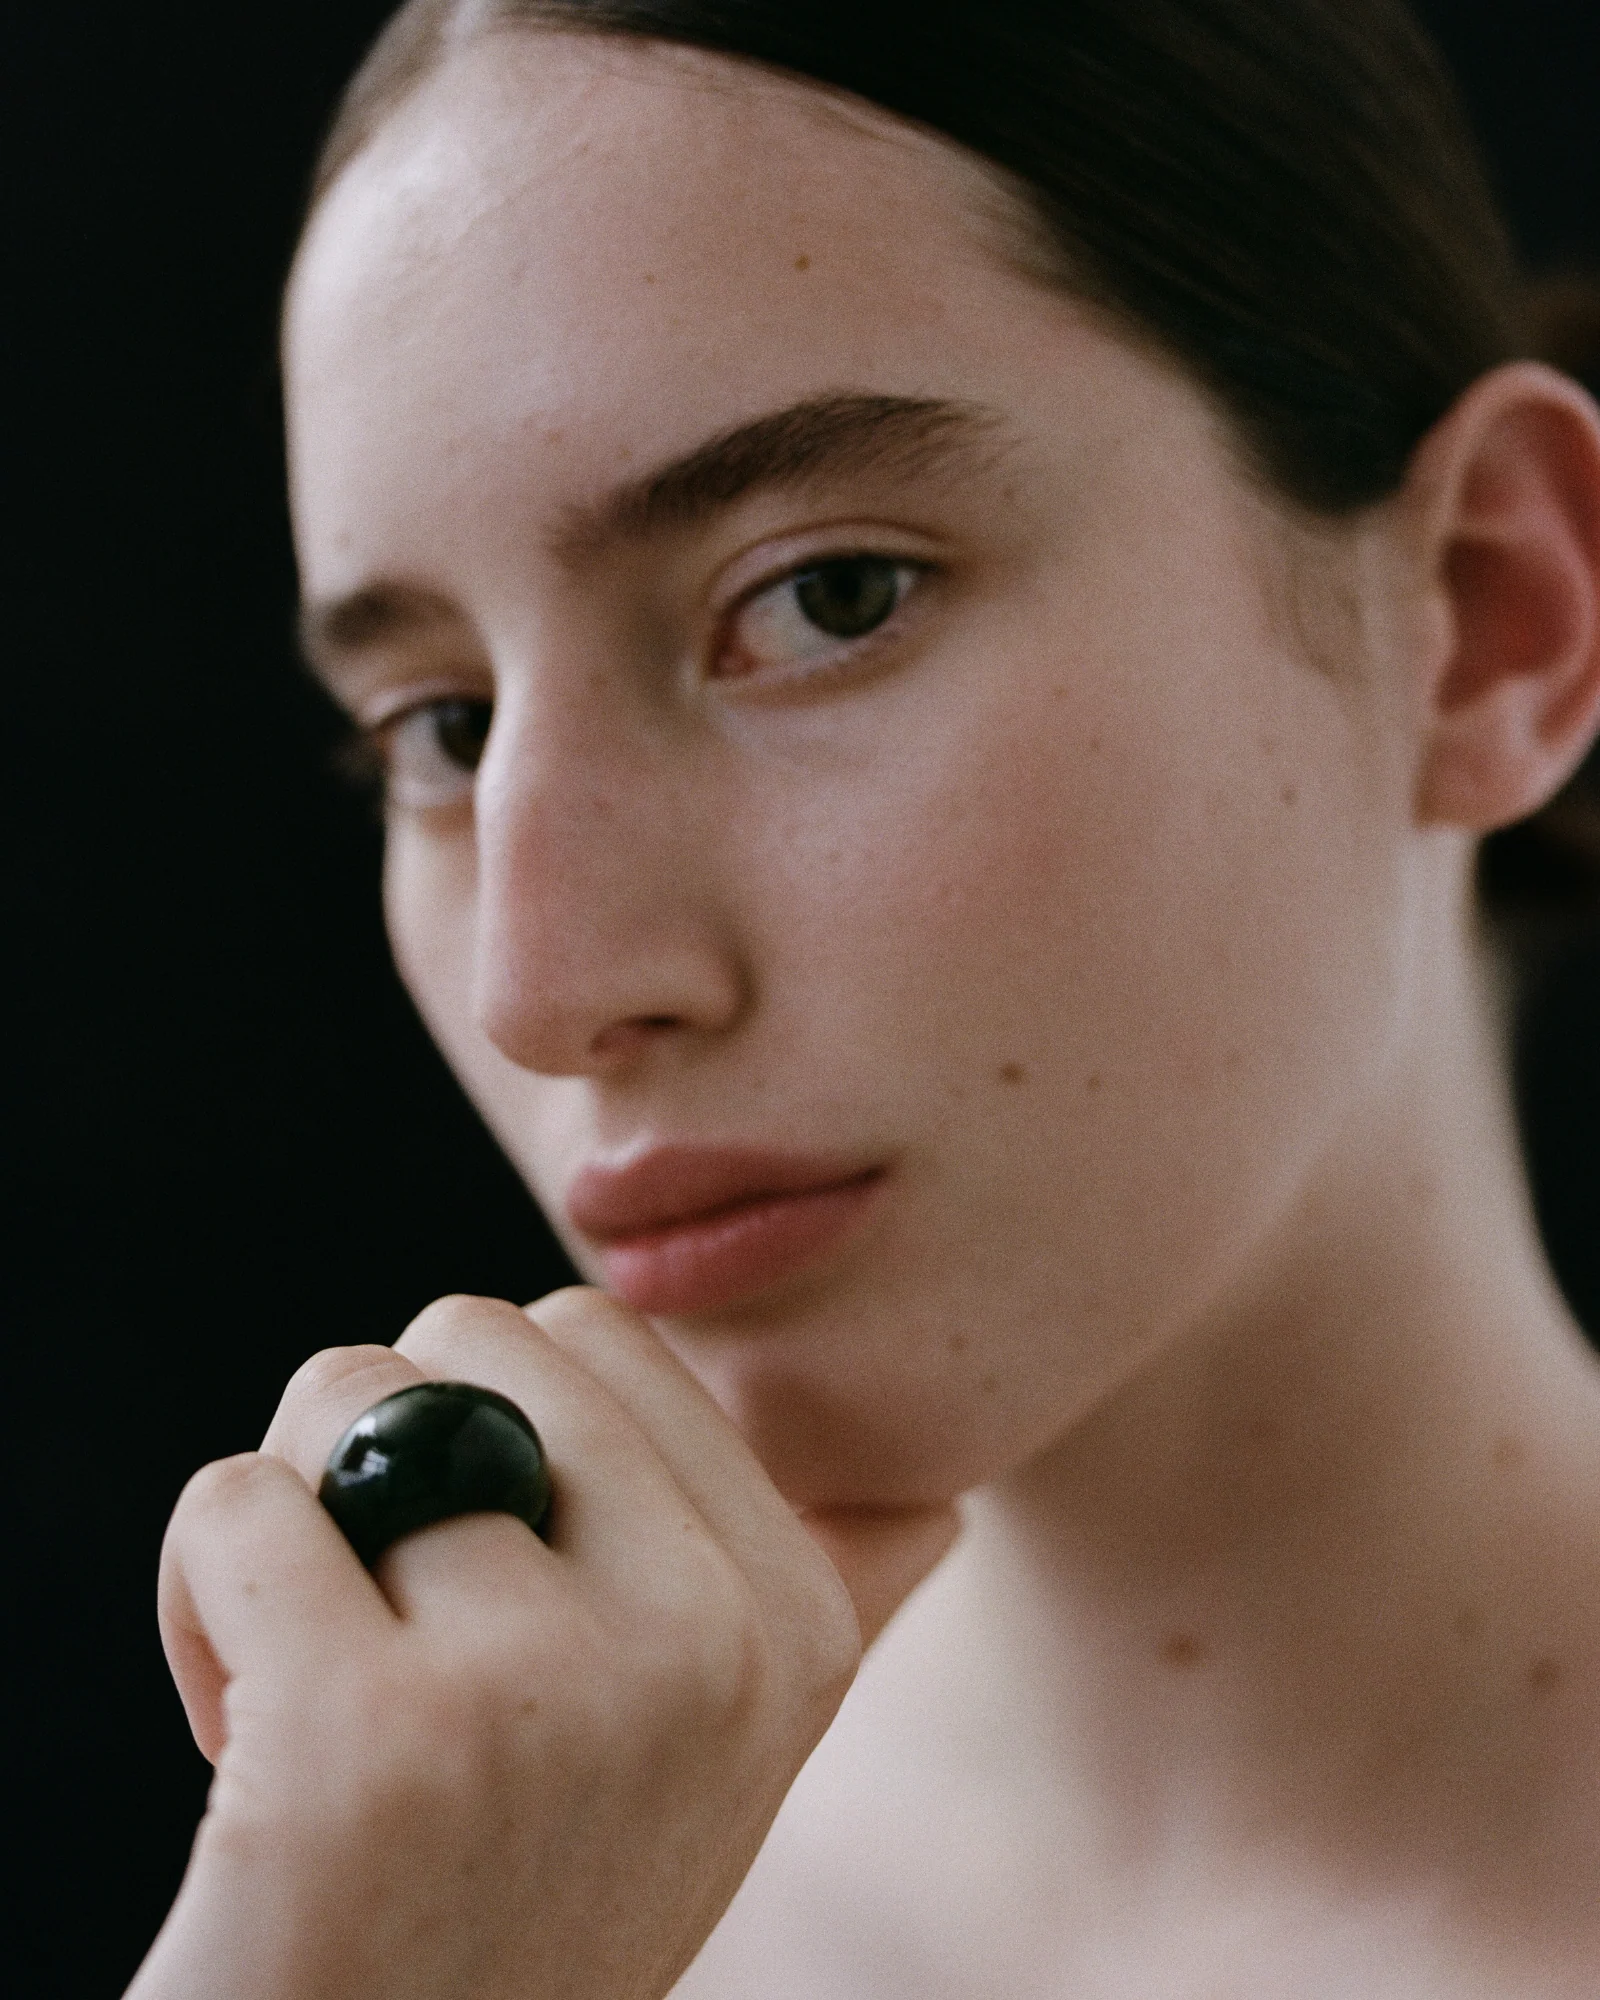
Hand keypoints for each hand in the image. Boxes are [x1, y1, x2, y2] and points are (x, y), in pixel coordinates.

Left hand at [128, 1289, 951, 1999]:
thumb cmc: (530, 1904)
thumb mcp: (721, 1769)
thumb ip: (825, 1609)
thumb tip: (933, 1510)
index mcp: (794, 1621)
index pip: (596, 1329)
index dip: (499, 1424)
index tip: (499, 1584)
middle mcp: (703, 1645)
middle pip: (470, 1334)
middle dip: (386, 1442)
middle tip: (387, 1616)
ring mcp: (542, 1689)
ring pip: (346, 1398)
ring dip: (288, 1520)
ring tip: (312, 1679)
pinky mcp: (366, 1739)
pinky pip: (234, 1503)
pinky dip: (199, 1591)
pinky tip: (238, 1728)